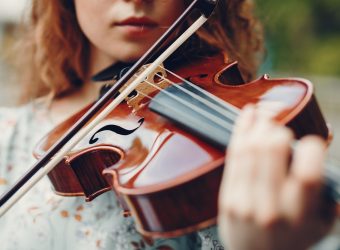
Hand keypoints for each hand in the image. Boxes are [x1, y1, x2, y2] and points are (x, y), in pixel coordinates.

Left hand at [217, 105, 335, 249]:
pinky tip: (248, 114)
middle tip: (282, 127)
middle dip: (279, 130)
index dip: (310, 149)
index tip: (310, 143)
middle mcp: (271, 207)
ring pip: (250, 149)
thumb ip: (325, 193)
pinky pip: (234, 156)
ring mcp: (245, 202)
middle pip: (272, 152)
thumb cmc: (293, 237)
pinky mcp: (227, 197)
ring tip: (266, 113)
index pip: (307, 174)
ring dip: (259, 125)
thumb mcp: (320, 224)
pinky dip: (241, 131)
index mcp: (299, 215)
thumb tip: (315, 154)